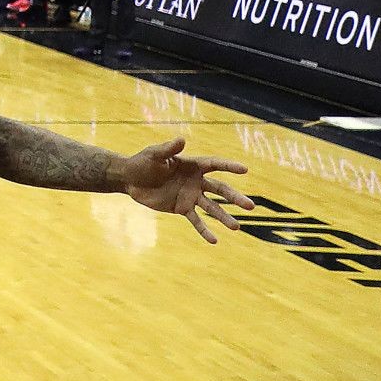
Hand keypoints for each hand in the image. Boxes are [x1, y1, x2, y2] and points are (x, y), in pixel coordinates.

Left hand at [116, 137, 253, 240]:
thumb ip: (168, 149)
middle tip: (251, 206)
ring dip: (224, 217)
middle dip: (235, 197)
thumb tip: (182, 140)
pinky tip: (214, 240)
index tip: (245, 169)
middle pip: (220, 189)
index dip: (229, 166)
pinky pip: (196, 221)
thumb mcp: (154, 154)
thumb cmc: (142, 162)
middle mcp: (196, 181)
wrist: (130, 180)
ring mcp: (190, 196)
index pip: (214, 165)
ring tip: (237, 227)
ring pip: (212, 207)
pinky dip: (204, 230)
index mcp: (192, 165)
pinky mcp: (181, 208)